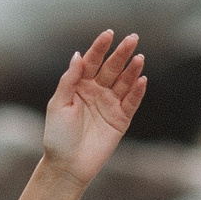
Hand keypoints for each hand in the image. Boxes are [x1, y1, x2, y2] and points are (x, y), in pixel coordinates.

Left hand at [42, 30, 146, 183]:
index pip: (92, 61)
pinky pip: (131, 103)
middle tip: (132, 38)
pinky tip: (142, 79)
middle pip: (111, 68)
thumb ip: (69, 80)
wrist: (67, 165)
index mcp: (79, 85)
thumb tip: (78, 55)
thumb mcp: (58, 105)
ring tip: (139, 58)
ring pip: (124, 83)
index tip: (108, 34)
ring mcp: (109, 105)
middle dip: (121, 53)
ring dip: (132, 70)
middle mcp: (96, 92)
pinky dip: (137, 92)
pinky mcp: (120, 120)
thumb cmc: (58, 136)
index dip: (100, 47)